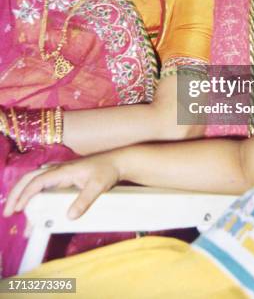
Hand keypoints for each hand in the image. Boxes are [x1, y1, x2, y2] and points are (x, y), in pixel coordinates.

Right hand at [4, 152, 120, 218]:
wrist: (118, 162)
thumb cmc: (108, 170)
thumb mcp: (98, 186)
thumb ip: (84, 200)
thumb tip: (70, 215)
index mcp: (63, 170)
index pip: (38, 181)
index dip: (26, 194)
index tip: (18, 208)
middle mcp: (59, 170)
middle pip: (30, 178)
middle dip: (17, 193)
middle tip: (9, 211)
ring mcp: (61, 174)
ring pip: (35, 180)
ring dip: (23, 193)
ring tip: (15, 211)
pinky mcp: (65, 178)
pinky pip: (43, 184)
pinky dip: (33, 193)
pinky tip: (32, 206)